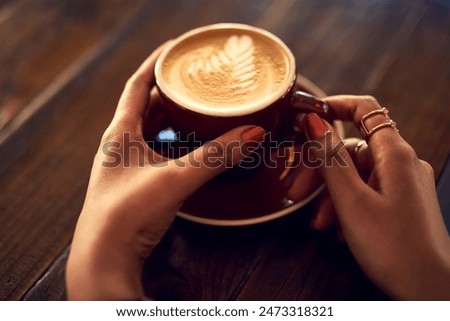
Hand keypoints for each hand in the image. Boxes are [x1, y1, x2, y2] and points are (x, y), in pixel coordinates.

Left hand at [65, 44, 264, 299]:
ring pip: (152, 130)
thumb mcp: (175, 178)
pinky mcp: (137, 184)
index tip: (176, 50)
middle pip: (146, 105)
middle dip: (171, 90)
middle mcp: (120, 145)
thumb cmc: (127, 215)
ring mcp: (127, 165)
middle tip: (196, 80)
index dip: (156, 63)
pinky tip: (190, 146)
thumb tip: (252, 132)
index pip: (138, 84)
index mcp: (120, 132)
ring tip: (197, 107)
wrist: (106, 259)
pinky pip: (157, 151)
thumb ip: (215, 155)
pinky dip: (174, 142)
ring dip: (173, 116)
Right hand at [299, 95, 449, 298]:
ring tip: (317, 223)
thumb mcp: (351, 201)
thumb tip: (314, 122)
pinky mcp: (400, 204)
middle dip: (320, 169)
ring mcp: (402, 185)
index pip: (365, 110)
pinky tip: (336, 229)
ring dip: (330, 195)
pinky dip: (346, 206)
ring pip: (355, 175)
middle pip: (352, 149)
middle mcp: (401, 164)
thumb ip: (330, 158)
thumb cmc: (395, 249)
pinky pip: (366, 193)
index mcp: (394, 155)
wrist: (429, 291)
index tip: (307, 115)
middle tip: (295, 190)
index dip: (334, 106)